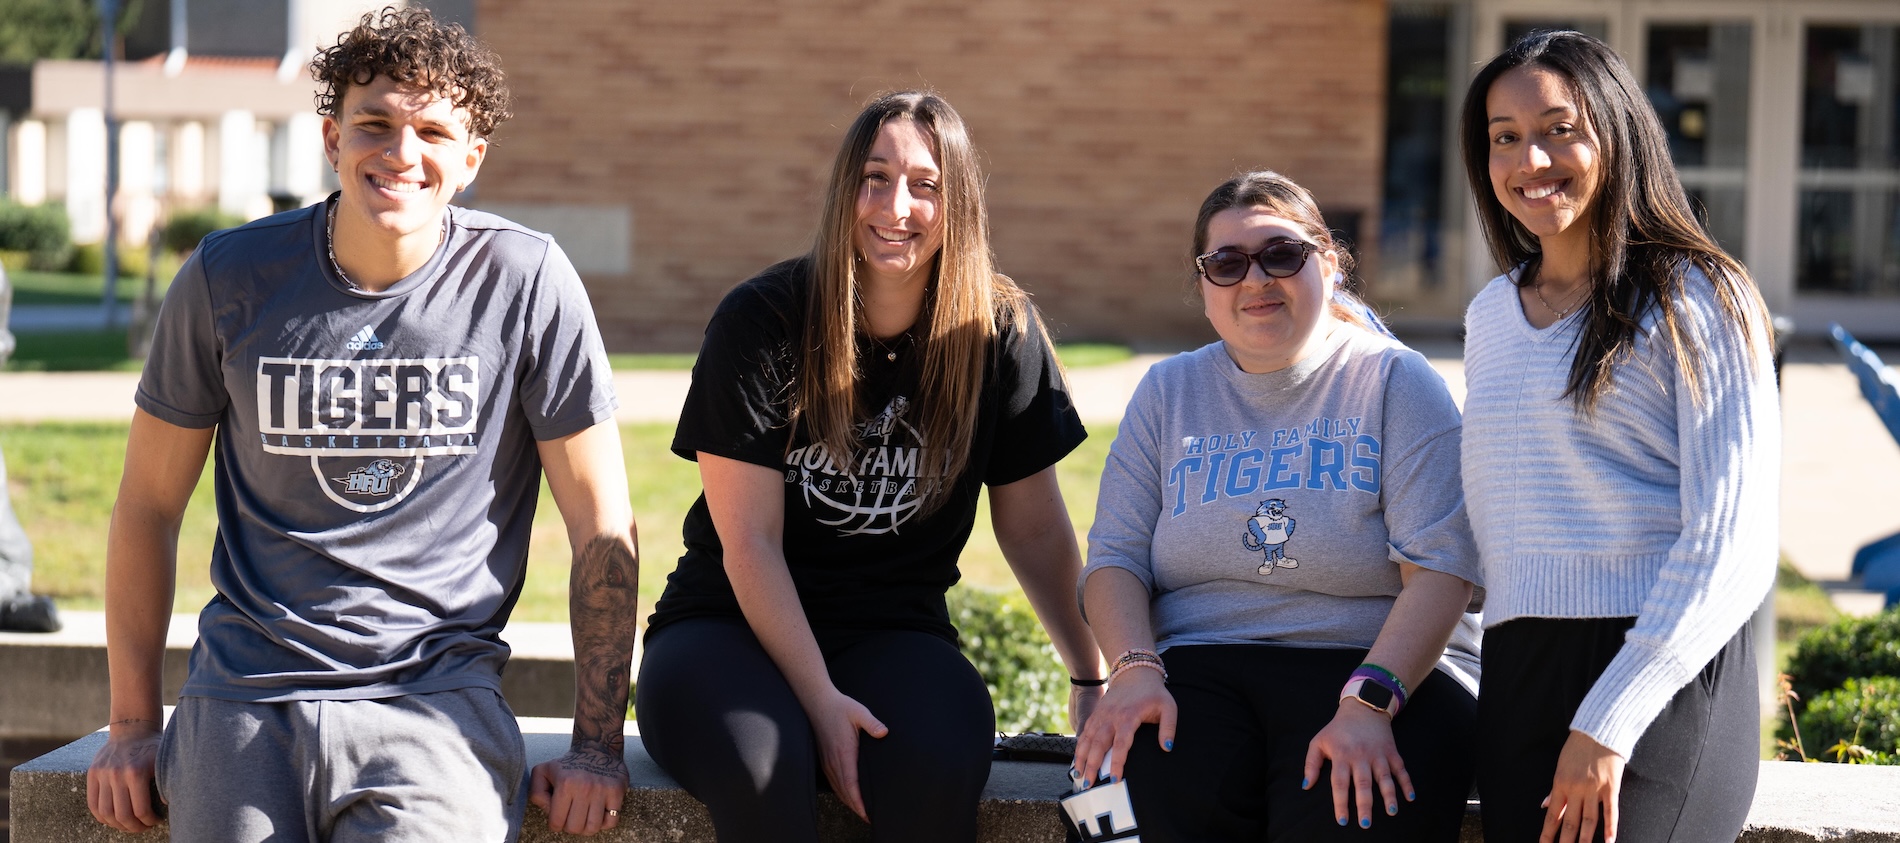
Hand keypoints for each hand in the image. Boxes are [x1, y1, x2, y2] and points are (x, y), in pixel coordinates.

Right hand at [87, 722, 163, 832]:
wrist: (133, 728)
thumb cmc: (154, 748)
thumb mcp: (164, 762)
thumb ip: (165, 784)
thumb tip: (166, 806)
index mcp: (136, 772)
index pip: (141, 810)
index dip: (149, 821)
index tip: (156, 821)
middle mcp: (116, 774)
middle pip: (122, 815)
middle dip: (134, 827)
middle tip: (143, 827)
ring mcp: (102, 774)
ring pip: (105, 813)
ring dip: (118, 825)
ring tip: (129, 825)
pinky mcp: (92, 774)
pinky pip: (93, 804)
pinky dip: (102, 816)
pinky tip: (114, 819)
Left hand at [529, 745, 627, 836]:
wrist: (597, 747)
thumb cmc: (568, 764)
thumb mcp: (543, 771)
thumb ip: (536, 793)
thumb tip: (548, 811)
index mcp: (565, 783)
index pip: (556, 822)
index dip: (555, 824)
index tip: (559, 817)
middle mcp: (584, 787)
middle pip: (574, 828)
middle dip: (570, 827)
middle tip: (571, 817)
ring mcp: (602, 790)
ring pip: (592, 828)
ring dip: (586, 828)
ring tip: (584, 817)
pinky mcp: (617, 791)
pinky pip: (611, 822)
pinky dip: (604, 823)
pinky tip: (599, 814)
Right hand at [809, 689, 887, 821]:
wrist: (818, 702)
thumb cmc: (840, 707)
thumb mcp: (859, 712)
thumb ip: (872, 723)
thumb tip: (884, 732)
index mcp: (844, 752)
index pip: (851, 783)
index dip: (858, 800)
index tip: (866, 812)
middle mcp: (834, 760)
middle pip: (844, 791)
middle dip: (856, 807)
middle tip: (869, 818)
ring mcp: (828, 761)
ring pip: (838, 788)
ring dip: (849, 802)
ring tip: (861, 812)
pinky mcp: (825, 759)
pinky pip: (833, 782)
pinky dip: (841, 793)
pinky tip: (847, 797)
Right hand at [1071, 669, 1173, 787]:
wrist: (1135, 672)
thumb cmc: (1154, 693)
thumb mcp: (1168, 707)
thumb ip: (1168, 728)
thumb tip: (1166, 748)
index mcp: (1128, 717)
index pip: (1120, 744)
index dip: (1117, 763)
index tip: (1114, 779)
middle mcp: (1111, 717)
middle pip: (1098, 744)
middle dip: (1092, 765)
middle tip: (1088, 784)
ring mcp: (1101, 715)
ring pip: (1087, 739)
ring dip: (1081, 757)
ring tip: (1078, 775)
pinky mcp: (1096, 714)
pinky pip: (1084, 732)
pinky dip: (1079, 747)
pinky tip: (1077, 760)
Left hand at [1302, 701, 1413, 828]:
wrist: (1362, 708)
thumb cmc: (1337, 729)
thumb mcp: (1318, 742)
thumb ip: (1311, 764)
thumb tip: (1306, 786)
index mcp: (1341, 755)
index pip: (1340, 783)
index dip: (1340, 803)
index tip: (1342, 821)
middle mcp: (1361, 756)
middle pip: (1363, 784)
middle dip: (1365, 805)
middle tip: (1365, 824)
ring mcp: (1378, 754)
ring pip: (1385, 778)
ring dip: (1389, 796)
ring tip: (1392, 812)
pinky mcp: (1392, 752)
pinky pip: (1401, 770)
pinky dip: (1407, 783)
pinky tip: (1410, 798)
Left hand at [1540, 730, 1624, 842]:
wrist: (1598, 731)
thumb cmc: (1578, 747)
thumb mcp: (1560, 766)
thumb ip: (1555, 789)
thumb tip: (1546, 805)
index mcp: (1560, 784)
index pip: (1553, 815)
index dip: (1548, 833)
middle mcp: (1576, 790)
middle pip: (1570, 822)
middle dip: (1565, 842)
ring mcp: (1594, 790)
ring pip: (1589, 821)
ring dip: (1585, 840)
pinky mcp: (1611, 787)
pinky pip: (1611, 812)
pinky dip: (1610, 828)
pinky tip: (1609, 842)